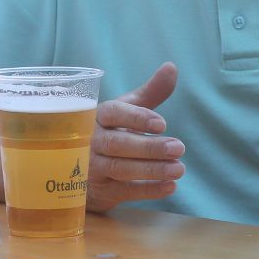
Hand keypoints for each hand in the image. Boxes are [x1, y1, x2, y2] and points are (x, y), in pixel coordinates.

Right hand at [88, 62, 184, 212]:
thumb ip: (150, 92)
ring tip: (179, 169)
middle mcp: (90, 141)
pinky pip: (123, 191)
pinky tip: (170, 186)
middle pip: (119, 144)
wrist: (79, 169)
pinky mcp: (99, 191)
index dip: (136, 118)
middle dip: (150, 147)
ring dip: (151, 170)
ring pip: (120, 169)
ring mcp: (91, 168)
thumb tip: (171, 66)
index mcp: (97, 116)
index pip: (113, 113)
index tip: (162, 123)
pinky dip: (147, 190)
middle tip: (179, 148)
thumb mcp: (127, 110)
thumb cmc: (110, 131)